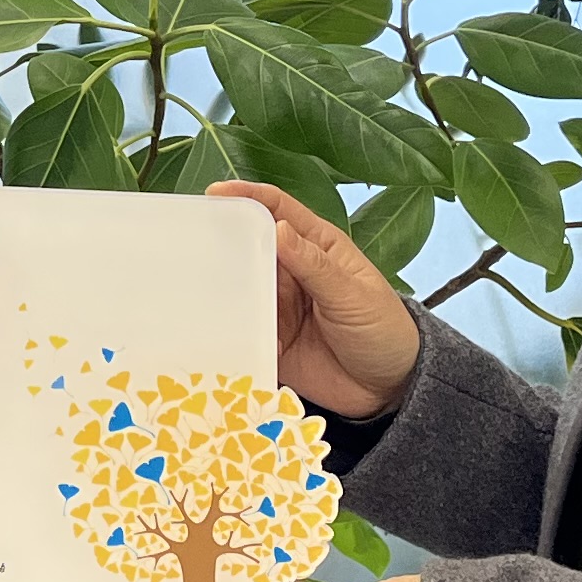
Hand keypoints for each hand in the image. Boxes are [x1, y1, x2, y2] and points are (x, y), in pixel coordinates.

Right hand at [207, 182, 422, 419]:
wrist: (390, 390)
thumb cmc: (384, 331)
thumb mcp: (354, 295)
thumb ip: (316, 266)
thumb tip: (280, 229)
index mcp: (317, 247)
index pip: (279, 210)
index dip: (248, 196)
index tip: (217, 192)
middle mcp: (292, 272)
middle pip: (250, 247)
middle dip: (223, 241)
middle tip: (192, 242)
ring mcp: (278, 307)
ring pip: (239, 288)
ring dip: (220, 287)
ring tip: (194, 286)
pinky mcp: (269, 341)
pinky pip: (240, 330)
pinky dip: (226, 328)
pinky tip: (210, 329)